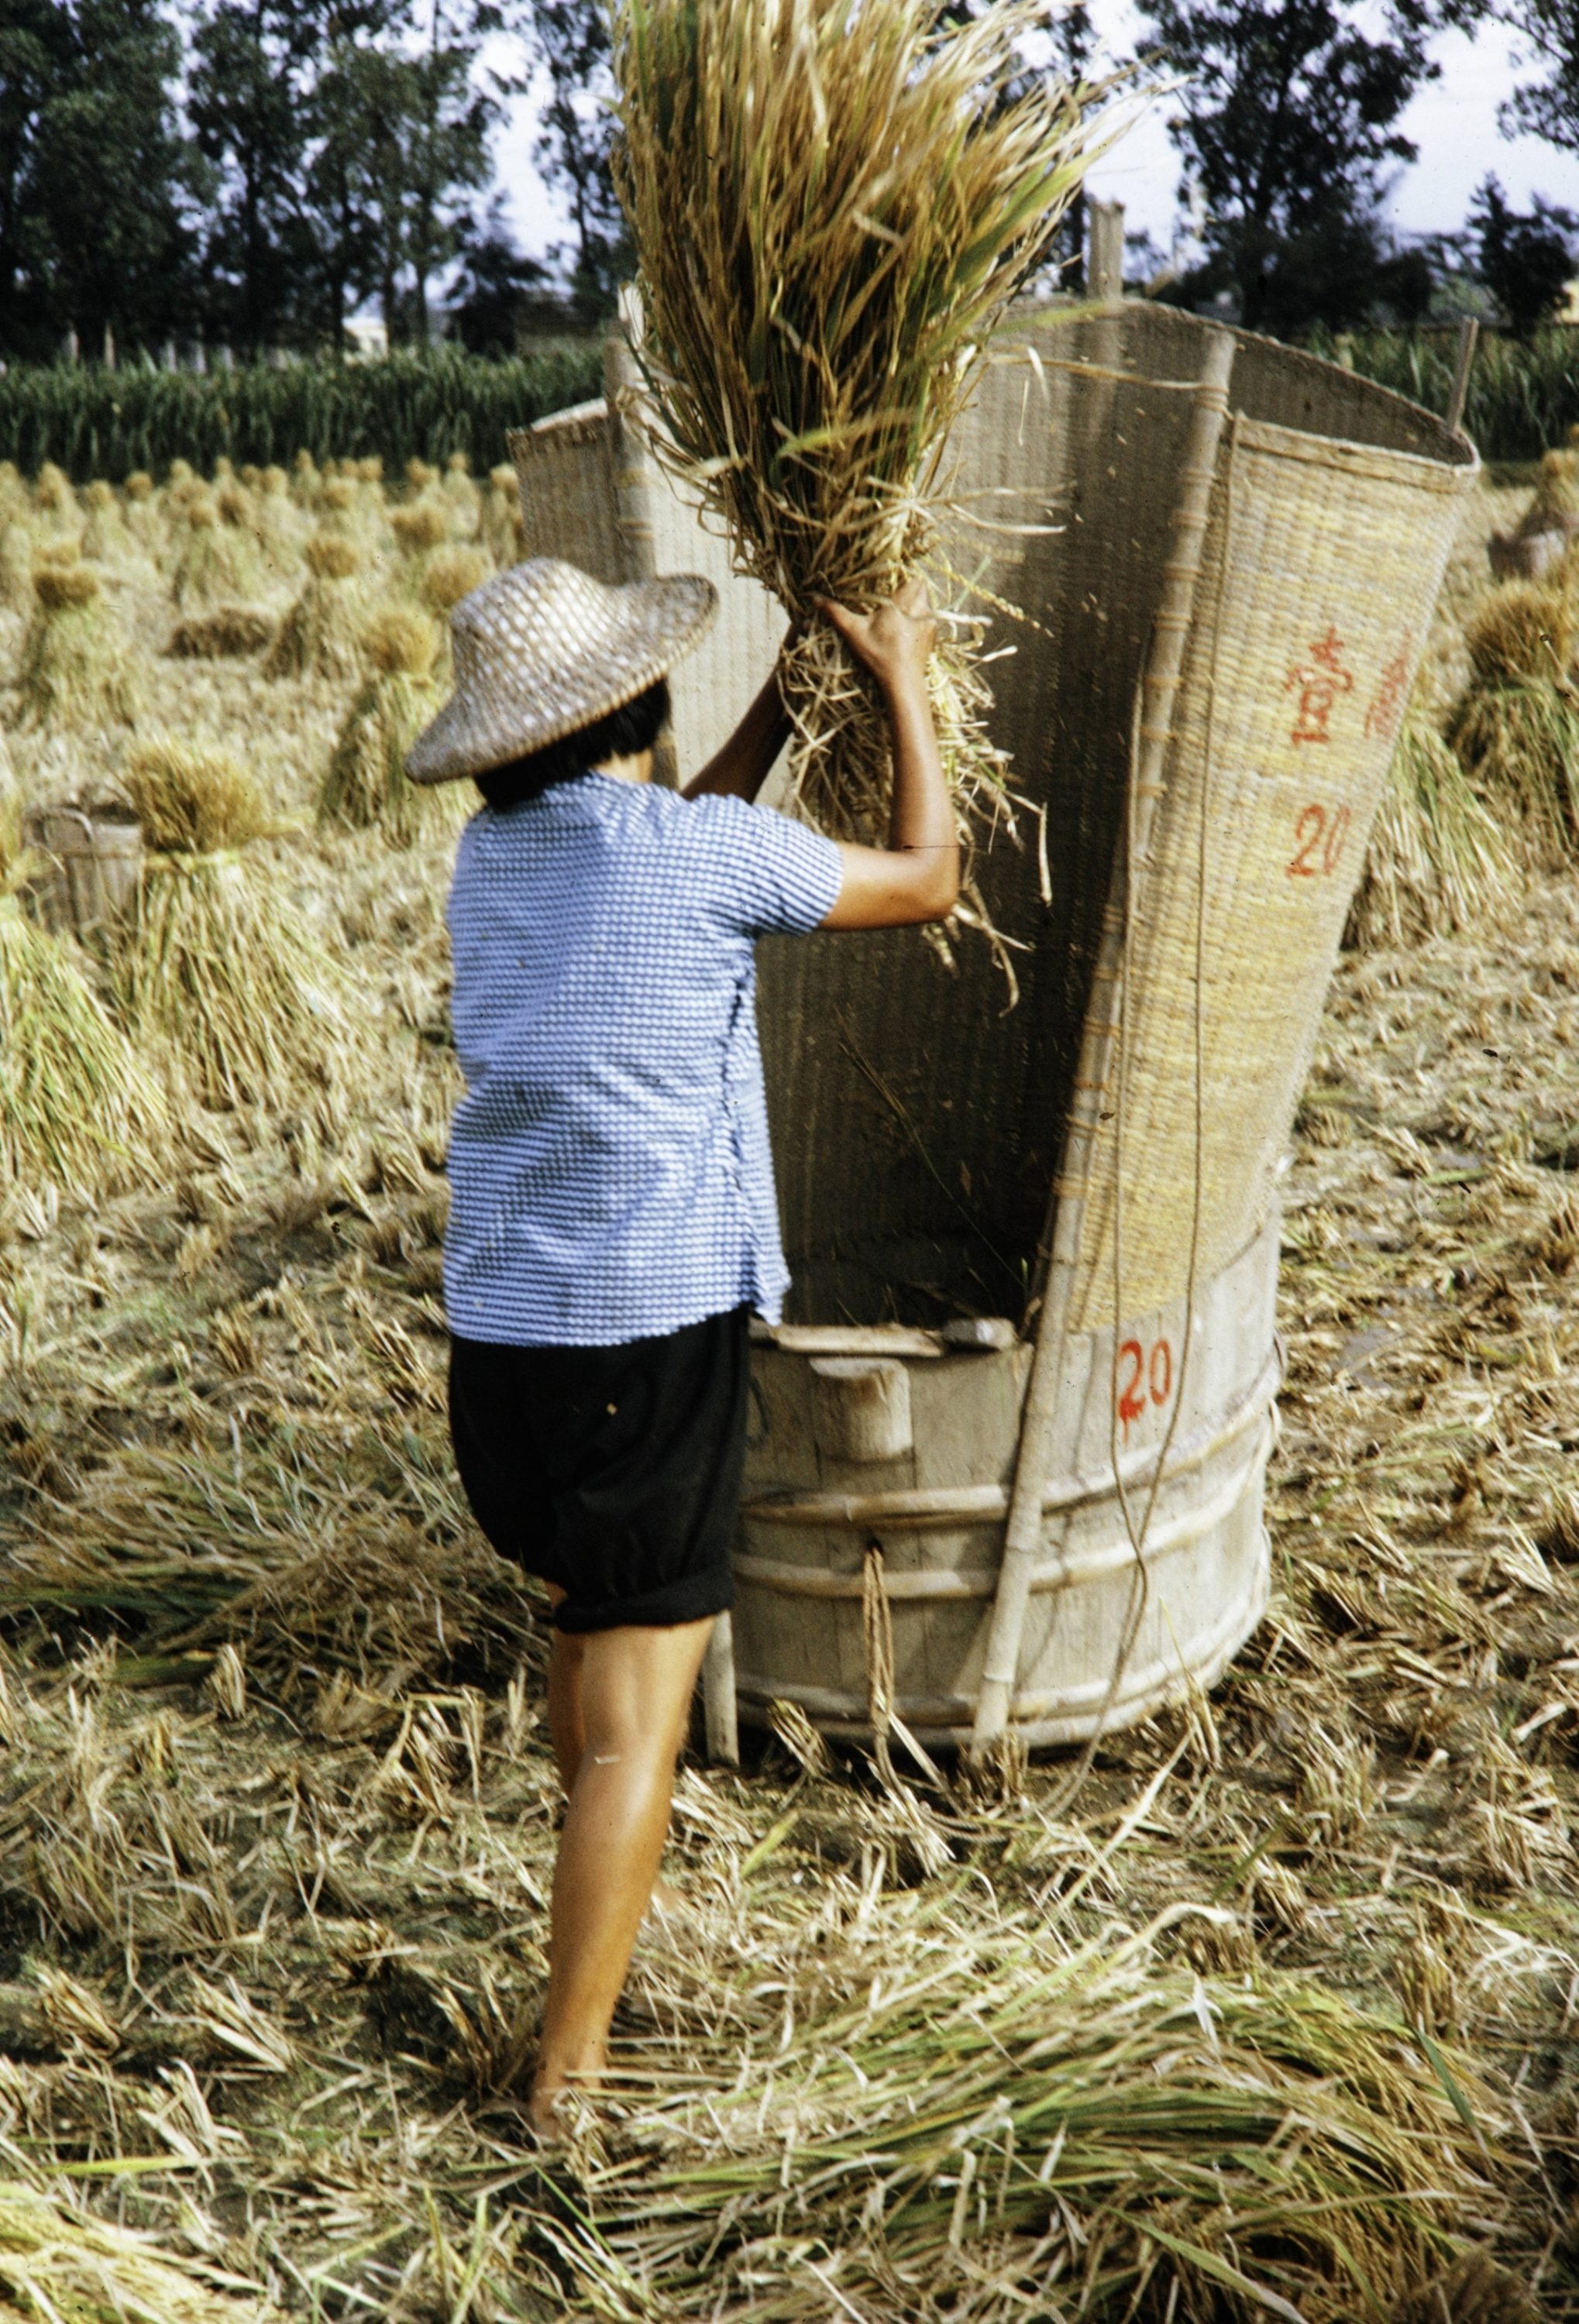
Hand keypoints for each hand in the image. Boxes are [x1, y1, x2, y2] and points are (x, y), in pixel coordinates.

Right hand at [814, 577, 935, 697]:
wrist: (903, 682)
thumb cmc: (879, 655)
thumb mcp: (854, 632)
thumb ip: (836, 613)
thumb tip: (816, 599)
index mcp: (906, 602)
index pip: (916, 579)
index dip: (906, 581)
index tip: (893, 589)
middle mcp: (922, 610)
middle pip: (922, 590)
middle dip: (911, 593)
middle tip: (895, 601)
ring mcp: (931, 625)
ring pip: (927, 606)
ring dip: (917, 608)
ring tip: (901, 616)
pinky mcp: (933, 639)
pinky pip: (929, 622)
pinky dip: (921, 623)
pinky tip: (908, 632)